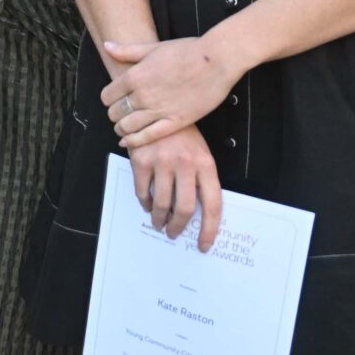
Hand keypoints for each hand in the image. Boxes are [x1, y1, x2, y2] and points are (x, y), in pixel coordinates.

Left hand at [100, 34, 240, 149]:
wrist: (216, 61)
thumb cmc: (187, 51)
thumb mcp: (153, 47)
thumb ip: (127, 50)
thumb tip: (107, 46)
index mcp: (135, 76)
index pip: (107, 96)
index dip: (108, 99)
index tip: (112, 100)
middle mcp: (143, 95)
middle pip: (115, 113)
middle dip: (114, 114)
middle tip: (118, 115)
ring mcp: (158, 110)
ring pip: (127, 127)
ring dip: (121, 129)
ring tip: (123, 128)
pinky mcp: (175, 122)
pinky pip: (148, 137)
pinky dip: (134, 141)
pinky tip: (128, 141)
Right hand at [128, 126, 222, 248]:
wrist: (156, 109)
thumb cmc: (181, 135)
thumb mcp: (200, 153)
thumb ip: (200, 180)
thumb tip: (196, 214)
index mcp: (206, 164)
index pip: (212, 204)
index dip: (209, 229)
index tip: (204, 244)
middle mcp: (185, 163)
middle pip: (184, 208)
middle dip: (178, 227)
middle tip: (174, 233)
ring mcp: (162, 161)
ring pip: (161, 204)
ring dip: (159, 219)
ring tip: (159, 222)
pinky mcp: (141, 160)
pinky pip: (142, 192)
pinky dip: (145, 203)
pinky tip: (148, 204)